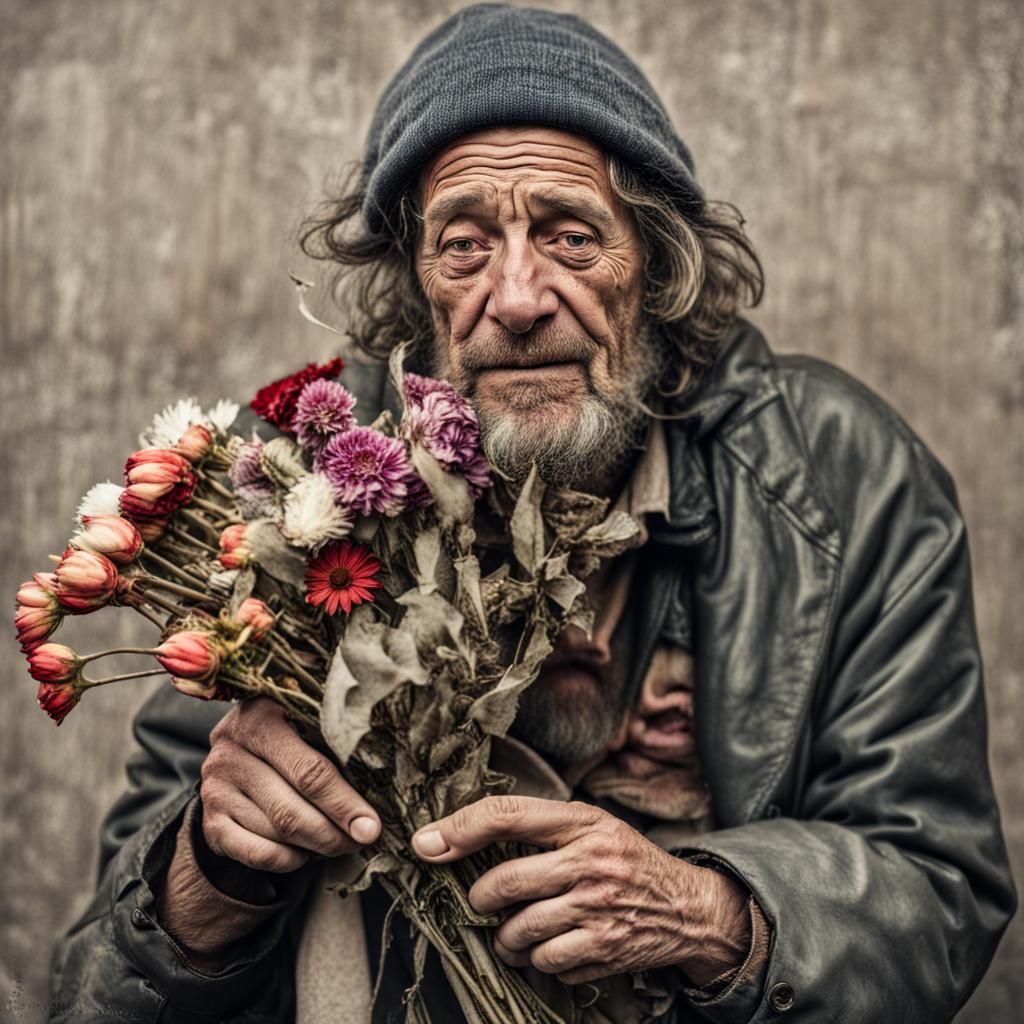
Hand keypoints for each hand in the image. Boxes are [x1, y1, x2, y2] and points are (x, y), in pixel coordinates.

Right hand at [199, 697, 380, 871]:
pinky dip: (289, 860)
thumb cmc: (291, 737)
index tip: (371, 826)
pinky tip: (305, 851)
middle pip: (292, 808)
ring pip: (277, 833)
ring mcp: (216, 789)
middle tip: (361, 840)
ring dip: (315, 845)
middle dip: (333, 832)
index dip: (343, 803)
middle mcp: (229, 752)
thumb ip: (336, 750)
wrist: (238, 753)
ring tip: (338, 840)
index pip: (309, 771)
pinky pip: (258, 854)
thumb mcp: (307, 728)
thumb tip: (377, 800)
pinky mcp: (211, 823)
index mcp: (260, 718)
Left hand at [411, 795, 749, 985]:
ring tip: (518, 930)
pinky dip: (542, 961)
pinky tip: (556, 946)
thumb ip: (538, 828)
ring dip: (507, 938)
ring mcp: (598, 909)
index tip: (426, 844)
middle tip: (485, 901)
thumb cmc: (625, 860)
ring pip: (519, 931)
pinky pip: (547, 963)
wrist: (689, 906)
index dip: (459, 829)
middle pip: (504, 883)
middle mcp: (590, 861)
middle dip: (482, 899)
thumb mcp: (591, 825)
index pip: (507, 816)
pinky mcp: (606, 949)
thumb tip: (461, 836)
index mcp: (582, 821)